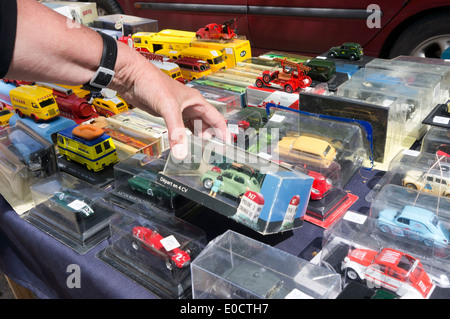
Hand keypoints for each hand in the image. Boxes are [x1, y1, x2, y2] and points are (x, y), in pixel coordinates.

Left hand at [110, 42, 229, 158]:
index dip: (223, 132)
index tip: (227, 145)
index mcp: (196, 102)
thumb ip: (176, 132)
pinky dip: (183, 136)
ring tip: (200, 151)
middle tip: (212, 153)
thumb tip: (181, 153)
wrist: (133, 77)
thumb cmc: (152, 83)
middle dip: (210, 138)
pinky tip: (183, 143)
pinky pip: (180, 128)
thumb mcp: (168, 108)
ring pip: (193, 126)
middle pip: (206, 124)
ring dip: (196, 138)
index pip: (216, 119)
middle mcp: (190, 106)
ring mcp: (179, 110)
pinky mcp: (167, 114)